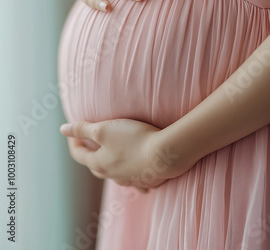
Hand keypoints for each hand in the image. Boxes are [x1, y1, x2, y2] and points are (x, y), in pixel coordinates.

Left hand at [60, 118, 191, 191]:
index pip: (79, 154)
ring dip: (111, 164)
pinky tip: (136, 171)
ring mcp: (130, 180)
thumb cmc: (133, 139)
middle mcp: (113, 176)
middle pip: (96, 166)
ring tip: (112, 155)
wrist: (166, 154)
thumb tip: (62, 129)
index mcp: (99, 164)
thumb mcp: (104, 129)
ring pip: (115, 174)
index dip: (73, 141)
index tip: (72, 131)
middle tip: (89, 142)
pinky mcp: (147, 180)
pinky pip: (135, 180)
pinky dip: (132, 174)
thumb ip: (83, 129)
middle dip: (90, 154)